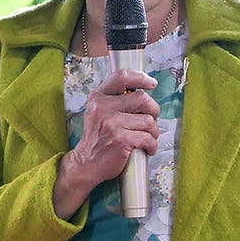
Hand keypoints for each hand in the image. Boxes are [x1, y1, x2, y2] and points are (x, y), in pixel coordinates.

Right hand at [52, 69, 159, 218]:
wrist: (86, 163)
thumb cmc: (98, 138)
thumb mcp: (99, 112)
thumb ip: (115, 100)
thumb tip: (143, 92)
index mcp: (98, 97)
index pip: (121, 77)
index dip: (140, 78)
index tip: (151, 84)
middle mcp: (103, 107)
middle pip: (143, 99)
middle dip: (153, 111)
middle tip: (150, 122)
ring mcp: (112, 124)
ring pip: (149, 121)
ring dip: (153, 132)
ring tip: (145, 139)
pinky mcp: (121, 140)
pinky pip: (148, 138)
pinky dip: (152, 146)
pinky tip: (146, 149)